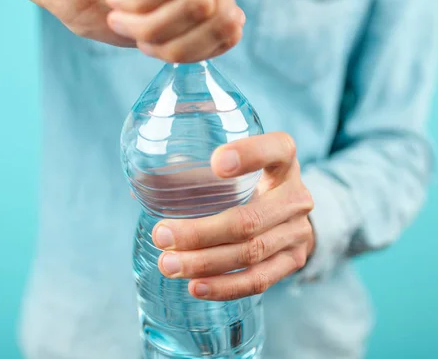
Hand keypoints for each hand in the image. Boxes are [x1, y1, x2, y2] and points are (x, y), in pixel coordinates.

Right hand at [21, 0, 244, 61]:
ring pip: (198, 3)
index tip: (156, 51)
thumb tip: (232, 28)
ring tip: (119, 15)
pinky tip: (117, 0)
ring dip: (151, 25)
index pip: (231, 27)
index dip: (197, 51)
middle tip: (137, 39)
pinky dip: (141, 3)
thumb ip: (186, 33)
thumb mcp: (144, 30)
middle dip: (175, 45)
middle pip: (221, 17)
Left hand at [152, 132, 314, 300]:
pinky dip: (226, 286)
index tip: (215, 162)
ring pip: (251, 252)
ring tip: (169, 265)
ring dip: (205, 262)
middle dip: (201, 232)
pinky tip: (196, 287)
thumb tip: (140, 187)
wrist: (287, 215)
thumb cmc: (247, 183)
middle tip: (162, 237)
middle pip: (250, 219)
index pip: (275, 150)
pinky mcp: (293, 261)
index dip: (249, 155)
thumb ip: (195, 170)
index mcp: (283, 158)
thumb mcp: (232, 167)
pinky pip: (259, 280)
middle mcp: (296, 194)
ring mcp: (298, 231)